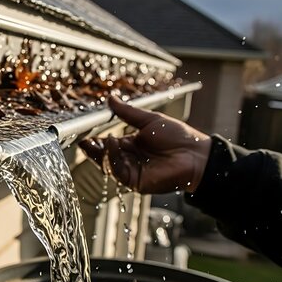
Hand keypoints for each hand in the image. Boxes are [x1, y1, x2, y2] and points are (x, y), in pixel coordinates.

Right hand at [79, 96, 211, 193]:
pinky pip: (118, 171)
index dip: (96, 141)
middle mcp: (130, 160)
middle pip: (105, 157)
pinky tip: (113, 144)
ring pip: (108, 165)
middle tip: (85, 142)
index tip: (86, 136)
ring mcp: (133, 172)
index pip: (108, 144)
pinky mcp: (136, 182)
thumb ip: (127, 112)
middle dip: (93, 150)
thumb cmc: (179, 137)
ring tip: (102, 140)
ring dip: (102, 153)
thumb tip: (111, 99)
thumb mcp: (149, 120)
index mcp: (132, 145)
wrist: (196, 154)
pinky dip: (113, 158)